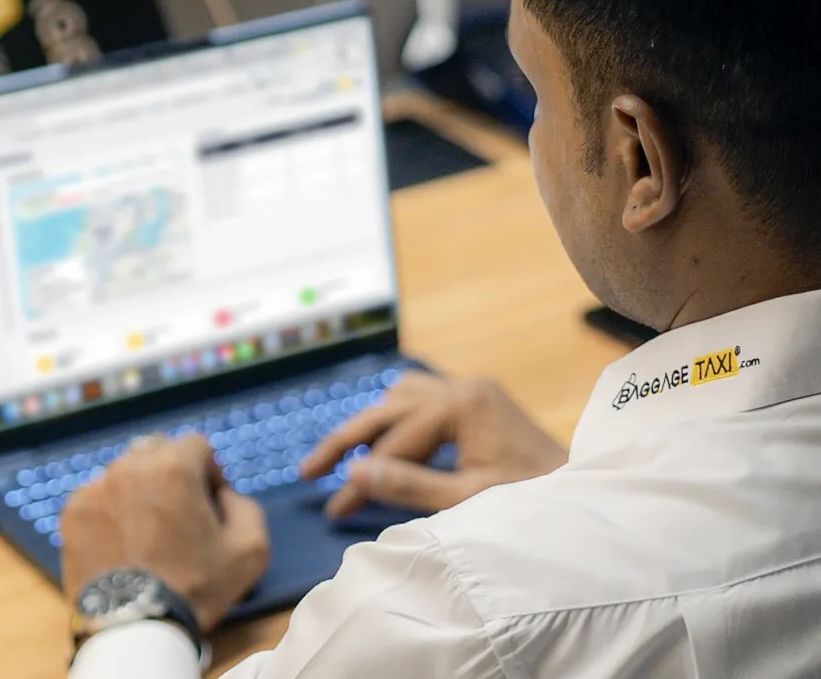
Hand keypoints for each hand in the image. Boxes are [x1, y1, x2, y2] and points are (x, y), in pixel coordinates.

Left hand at [60, 434, 269, 632]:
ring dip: (139, 491)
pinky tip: (122, 543)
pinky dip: (111, 512)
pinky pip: (98, 497)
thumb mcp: (250, 549)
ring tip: (146, 532)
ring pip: (125, 473)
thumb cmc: (195, 588)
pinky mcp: (72, 512)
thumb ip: (244, 505)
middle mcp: (131, 467)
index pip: (197, 445)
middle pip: (157, 452)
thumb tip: (223, 494)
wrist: (135, 627)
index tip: (208, 501)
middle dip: (172, 474)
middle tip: (178, 514)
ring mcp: (96, 488)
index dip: (209, 471)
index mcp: (174, 467)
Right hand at [301, 373, 567, 517]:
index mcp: (462, 406)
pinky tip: (389, 443)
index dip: (359, 478)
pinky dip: (400, 418)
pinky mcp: (480, 401)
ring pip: (402, 395)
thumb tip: (354, 471)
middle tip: (308, 471)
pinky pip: (424, 397)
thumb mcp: (467, 501)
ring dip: (373, 424)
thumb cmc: (535, 503)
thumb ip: (409, 486)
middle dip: (345, 440)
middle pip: (386, 408)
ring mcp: (473, 389)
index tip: (334, 510)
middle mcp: (464, 387)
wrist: (588, 497)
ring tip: (346, 457)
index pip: (393, 443)